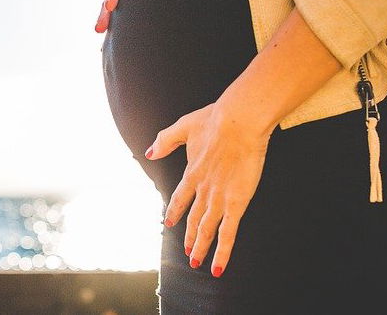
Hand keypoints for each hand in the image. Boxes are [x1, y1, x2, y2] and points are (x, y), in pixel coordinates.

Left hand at [144, 101, 271, 278]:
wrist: (238, 122)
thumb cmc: (215, 120)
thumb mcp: (185, 126)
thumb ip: (165, 140)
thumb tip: (149, 152)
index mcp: (191, 173)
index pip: (180, 198)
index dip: (175, 212)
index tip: (170, 223)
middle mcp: (202, 190)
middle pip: (193, 219)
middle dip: (189, 236)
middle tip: (186, 251)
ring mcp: (218, 199)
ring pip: (207, 231)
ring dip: (200, 248)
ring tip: (196, 261)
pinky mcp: (236, 203)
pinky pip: (228, 234)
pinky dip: (222, 253)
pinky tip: (217, 267)